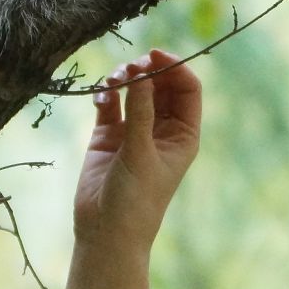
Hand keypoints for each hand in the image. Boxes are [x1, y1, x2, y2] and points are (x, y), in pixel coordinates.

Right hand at [74, 48, 201, 256]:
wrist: (106, 233)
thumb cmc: (135, 199)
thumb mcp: (141, 152)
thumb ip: (140, 110)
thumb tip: (141, 71)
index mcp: (183, 135)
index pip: (187, 89)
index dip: (175, 68)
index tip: (155, 56)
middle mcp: (161, 129)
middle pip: (160, 84)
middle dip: (147, 70)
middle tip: (131, 67)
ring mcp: (134, 131)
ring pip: (133, 90)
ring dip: (125, 79)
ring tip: (114, 80)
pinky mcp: (107, 136)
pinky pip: (109, 104)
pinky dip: (105, 94)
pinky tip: (101, 97)